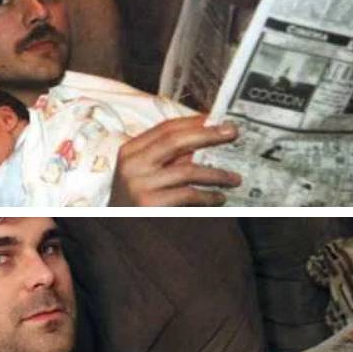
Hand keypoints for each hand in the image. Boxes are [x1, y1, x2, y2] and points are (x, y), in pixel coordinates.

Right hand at [108, 117, 240, 205]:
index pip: (165, 128)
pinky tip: (219, 198)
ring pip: (187, 170)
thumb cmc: (134, 202)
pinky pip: (188, 194)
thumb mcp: (144, 174)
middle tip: (232, 132)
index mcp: (130, 151)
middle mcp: (132, 165)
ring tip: (234, 179)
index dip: (194, 122)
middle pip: (175, 141)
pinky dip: (208, 196)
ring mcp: (140, 185)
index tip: (218, 119)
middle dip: (208, 135)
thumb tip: (205, 139)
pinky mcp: (150, 204)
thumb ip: (168, 158)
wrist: (117, 232)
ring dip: (217, 174)